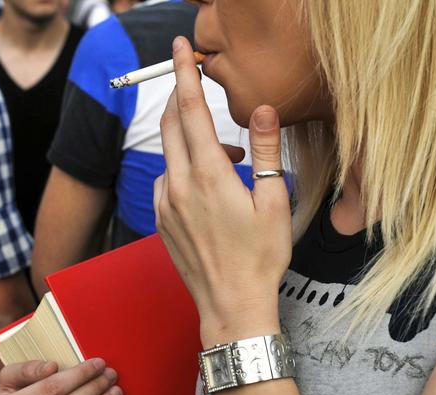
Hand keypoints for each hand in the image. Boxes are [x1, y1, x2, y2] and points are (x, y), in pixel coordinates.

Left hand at [154, 36, 290, 345]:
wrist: (232, 305)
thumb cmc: (259, 258)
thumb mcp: (274, 201)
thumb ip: (265, 150)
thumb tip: (263, 110)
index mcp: (209, 175)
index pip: (191, 109)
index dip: (185, 73)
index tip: (181, 47)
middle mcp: (179, 185)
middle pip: (172, 124)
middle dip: (183, 98)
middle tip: (198, 85)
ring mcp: (165, 204)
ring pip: (169, 152)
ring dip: (191, 140)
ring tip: (228, 161)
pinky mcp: (161, 220)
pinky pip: (165, 179)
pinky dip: (182, 168)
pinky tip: (206, 185)